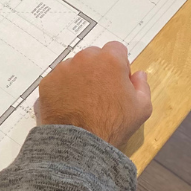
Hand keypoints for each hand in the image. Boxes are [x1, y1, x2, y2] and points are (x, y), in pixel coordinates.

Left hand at [36, 42, 152, 147]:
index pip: (116, 49)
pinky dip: (64, 87)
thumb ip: (142, 86)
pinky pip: (59, 79)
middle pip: (94, 56)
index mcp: (109, 60)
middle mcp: (84, 59)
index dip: (120, 63)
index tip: (119, 79)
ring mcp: (63, 69)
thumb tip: (138, 74)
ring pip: (75, 66)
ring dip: (80, 76)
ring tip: (85, 100)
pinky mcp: (48, 81)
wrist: (79, 141)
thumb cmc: (113, 124)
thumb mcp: (141, 108)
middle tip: (102, 91)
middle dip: (99, 68)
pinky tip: (70, 104)